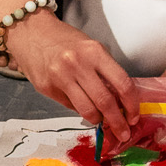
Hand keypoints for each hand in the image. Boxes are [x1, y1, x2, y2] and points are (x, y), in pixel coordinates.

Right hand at [5, 9, 139, 138]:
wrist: (32, 32)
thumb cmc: (65, 40)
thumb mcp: (90, 48)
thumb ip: (104, 71)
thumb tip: (119, 101)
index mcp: (94, 52)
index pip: (122, 83)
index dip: (132, 104)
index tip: (134, 116)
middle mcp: (78, 64)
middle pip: (105, 101)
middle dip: (118, 122)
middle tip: (124, 132)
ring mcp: (61, 77)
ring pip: (87, 110)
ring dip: (98, 120)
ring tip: (102, 120)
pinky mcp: (47, 88)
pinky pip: (70, 106)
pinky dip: (80, 110)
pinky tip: (82, 104)